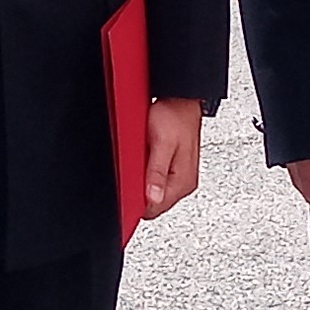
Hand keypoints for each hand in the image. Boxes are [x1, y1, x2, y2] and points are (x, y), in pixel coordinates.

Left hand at [141, 98, 203, 220]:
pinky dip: (145, 173)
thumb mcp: (162, 143)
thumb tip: (153, 197)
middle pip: (153, 203)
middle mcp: (183, 183)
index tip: (126, 186)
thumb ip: (157, 171)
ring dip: (141, 181)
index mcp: (182, 182)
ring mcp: (179, 177)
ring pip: (152, 193)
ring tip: (140, 159)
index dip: (135, 201)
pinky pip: (155, 181)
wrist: (181, 100)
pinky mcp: (174, 170)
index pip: (155, 209)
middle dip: (138, 190)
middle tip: (133, 167)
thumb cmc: (174, 116)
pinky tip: (144, 159)